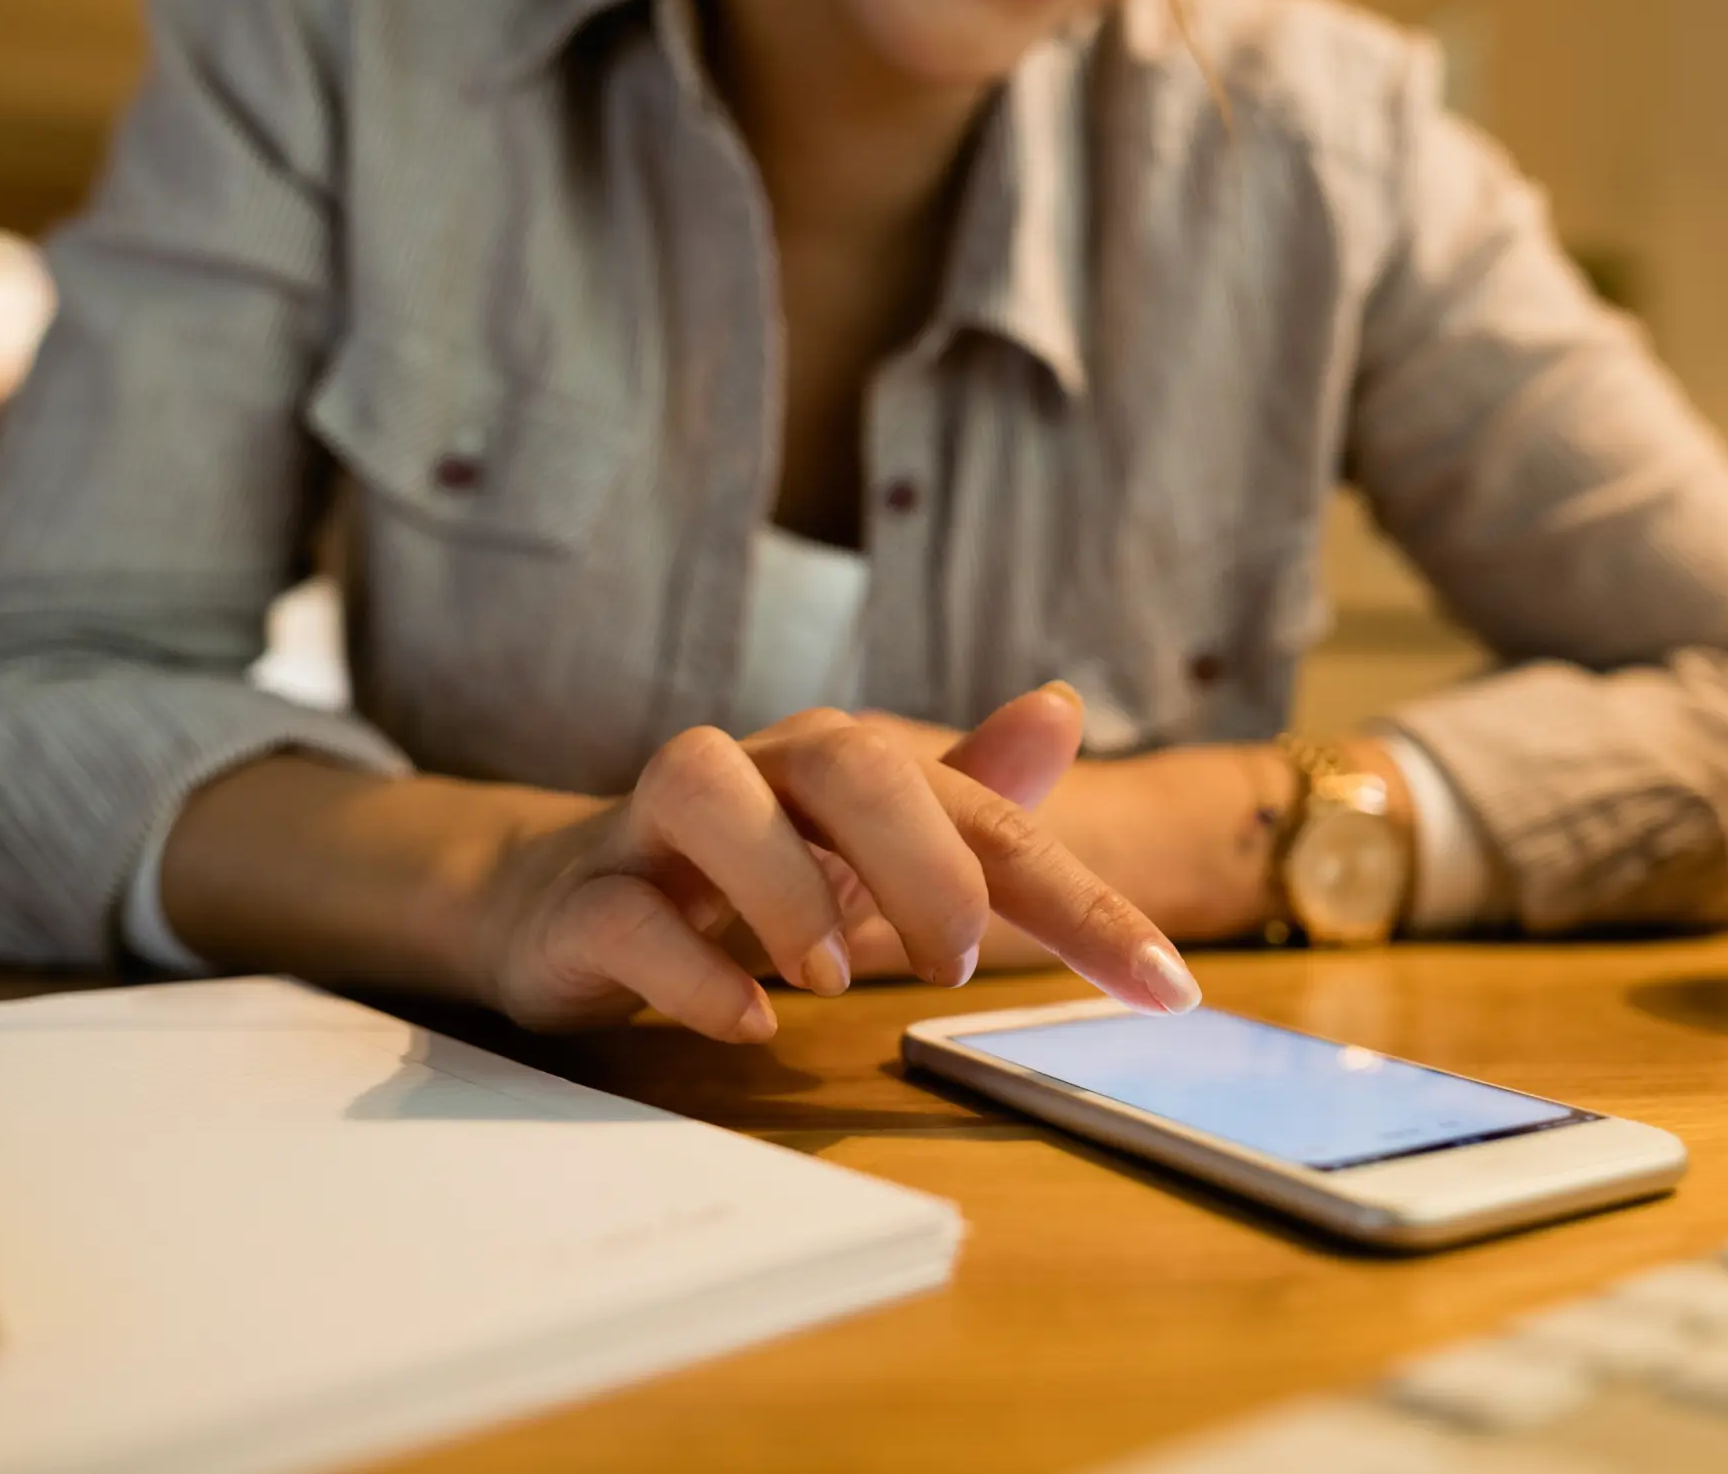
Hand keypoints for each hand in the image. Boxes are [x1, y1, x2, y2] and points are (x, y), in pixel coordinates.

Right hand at [463, 687, 1202, 1042]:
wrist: (558, 904)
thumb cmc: (742, 877)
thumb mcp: (869, 849)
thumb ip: (970, 799)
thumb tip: (1060, 704)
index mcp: (842, 770)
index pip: (983, 816)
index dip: (1083, 901)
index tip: (1169, 987)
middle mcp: (756, 774)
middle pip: (848, 759)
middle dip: (925, 862)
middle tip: (956, 964)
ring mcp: (654, 831)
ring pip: (706, 788)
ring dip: (784, 888)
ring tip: (834, 979)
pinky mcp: (582, 902)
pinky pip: (625, 914)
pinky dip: (690, 969)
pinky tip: (749, 1023)